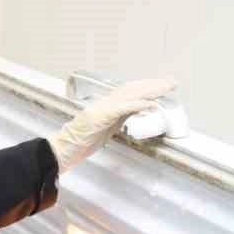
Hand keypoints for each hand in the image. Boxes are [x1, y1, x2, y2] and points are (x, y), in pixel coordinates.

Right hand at [49, 78, 175, 172]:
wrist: (61, 150)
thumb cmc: (78, 144)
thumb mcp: (103, 131)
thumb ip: (117, 121)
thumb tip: (131, 116)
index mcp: (106, 107)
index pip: (130, 92)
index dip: (146, 88)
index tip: (161, 87)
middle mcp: (104, 103)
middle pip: (133, 89)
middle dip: (153, 85)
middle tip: (171, 83)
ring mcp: (102, 108)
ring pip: (130, 94)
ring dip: (150, 90)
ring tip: (166, 88)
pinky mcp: (100, 116)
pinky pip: (122, 108)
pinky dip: (138, 105)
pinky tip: (150, 104)